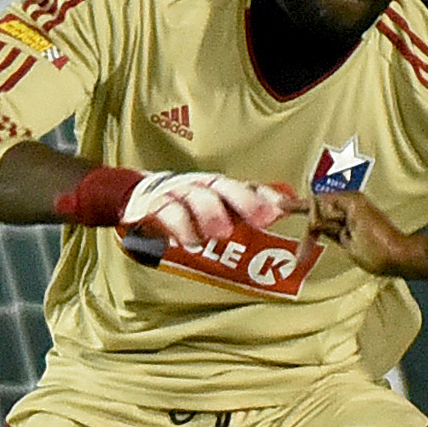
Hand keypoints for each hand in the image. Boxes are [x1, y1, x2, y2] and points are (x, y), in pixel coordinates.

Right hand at [120, 171, 295, 249]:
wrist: (139, 198)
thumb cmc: (189, 205)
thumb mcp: (219, 207)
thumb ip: (251, 207)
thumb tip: (288, 204)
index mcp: (219, 186)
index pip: (246, 186)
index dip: (264, 196)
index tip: (282, 210)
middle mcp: (200, 185)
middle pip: (223, 187)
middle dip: (244, 202)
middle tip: (262, 220)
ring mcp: (176, 193)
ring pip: (195, 197)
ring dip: (210, 214)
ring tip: (222, 234)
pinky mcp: (154, 206)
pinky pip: (166, 212)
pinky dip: (179, 226)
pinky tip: (188, 241)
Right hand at [302, 191, 427, 275]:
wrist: (403, 257)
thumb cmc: (379, 251)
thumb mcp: (348, 241)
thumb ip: (329, 228)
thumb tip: (314, 221)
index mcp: (350, 202)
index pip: (317, 203)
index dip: (298, 206)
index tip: (282, 205)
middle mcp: (353, 201)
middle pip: (321, 210)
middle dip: (311, 228)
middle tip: (301, 249)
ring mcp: (357, 210)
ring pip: (328, 218)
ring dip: (319, 231)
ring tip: (306, 250)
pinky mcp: (359, 220)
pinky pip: (337, 222)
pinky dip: (328, 231)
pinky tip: (319, 240)